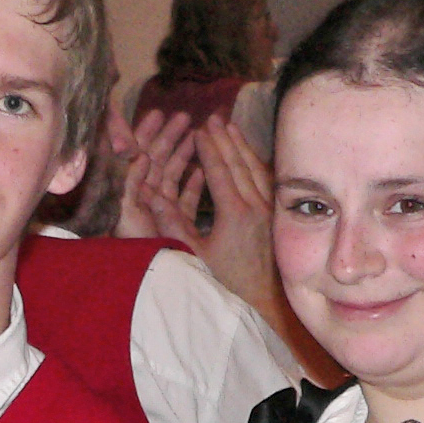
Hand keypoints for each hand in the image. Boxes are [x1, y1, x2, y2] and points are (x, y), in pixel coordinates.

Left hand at [114, 109, 198, 237]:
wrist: (150, 281)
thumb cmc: (135, 246)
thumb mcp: (128, 210)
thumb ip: (129, 179)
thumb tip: (135, 150)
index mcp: (128, 188)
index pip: (136, 153)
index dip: (146, 132)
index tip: (160, 113)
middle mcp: (141, 196)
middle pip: (155, 159)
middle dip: (170, 136)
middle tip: (186, 116)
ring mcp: (158, 210)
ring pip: (171, 174)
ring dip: (183, 154)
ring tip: (198, 135)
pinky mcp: (173, 224)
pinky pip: (182, 199)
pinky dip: (192, 183)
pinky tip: (203, 169)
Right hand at [147, 118, 273, 310]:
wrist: (259, 304)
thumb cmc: (222, 284)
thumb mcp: (191, 256)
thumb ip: (171, 225)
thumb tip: (150, 195)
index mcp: (235, 214)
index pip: (219, 170)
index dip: (207, 148)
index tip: (198, 129)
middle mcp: (255, 207)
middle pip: (239, 163)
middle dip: (224, 138)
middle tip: (212, 118)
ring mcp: (267, 211)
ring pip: (255, 169)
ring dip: (242, 146)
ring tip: (230, 126)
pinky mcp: (273, 218)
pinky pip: (265, 181)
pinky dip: (255, 162)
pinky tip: (250, 155)